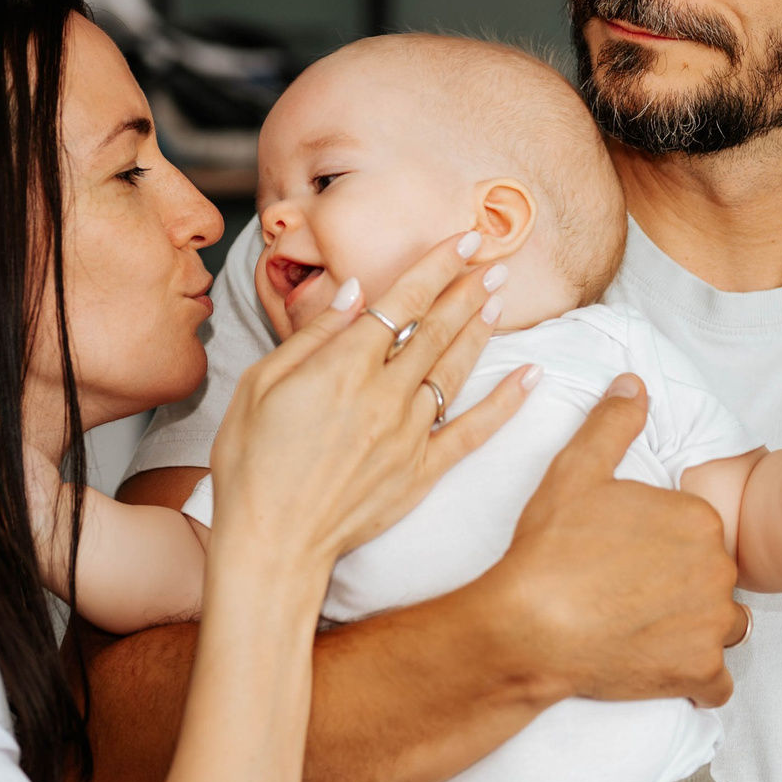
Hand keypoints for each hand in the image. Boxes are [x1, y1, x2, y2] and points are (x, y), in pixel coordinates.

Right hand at [206, 233, 536, 571]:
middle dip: (466, 289)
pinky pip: (472, 431)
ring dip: (480, 329)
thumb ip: (313, 337)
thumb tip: (355, 294)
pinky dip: (506, 404)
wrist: (272, 541)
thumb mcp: (261, 384)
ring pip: (456, 369)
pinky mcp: (421, 472)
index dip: (435, 266)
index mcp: (342, 367)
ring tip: (499, 297)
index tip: (461, 239)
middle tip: (493, 261)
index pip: (400, 301)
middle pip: (436, 328)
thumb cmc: (251, 463)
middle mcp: (384, 394)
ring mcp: (408, 434)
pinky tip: (530, 377)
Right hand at [476, 375, 746, 708]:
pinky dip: (697, 682)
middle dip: (683, 588)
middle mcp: (718, 570)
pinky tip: (663, 670)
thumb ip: (613, 423)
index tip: (628, 557)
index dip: (663, 545)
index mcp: (698, 519)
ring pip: (724, 627)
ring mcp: (712, 625)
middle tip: (630, 596)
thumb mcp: (576, 470)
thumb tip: (634, 383)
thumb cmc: (552, 549)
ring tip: (647, 631)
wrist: (530, 626)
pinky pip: (717, 684)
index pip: (698, 534)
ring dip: (697, 631)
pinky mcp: (699, 672)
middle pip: (713, 580)